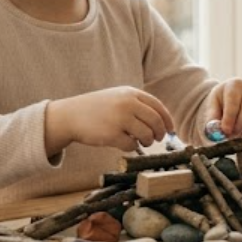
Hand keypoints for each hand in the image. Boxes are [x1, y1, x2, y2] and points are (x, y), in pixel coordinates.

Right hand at [45, 87, 174, 152]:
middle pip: (156, 122)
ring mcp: (119, 119)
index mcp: (131, 93)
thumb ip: (138, 104)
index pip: (158, 107)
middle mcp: (127, 104)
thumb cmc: (97, 108)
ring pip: (147, 135)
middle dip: (160, 133)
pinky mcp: (111, 134)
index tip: (170, 130)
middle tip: (157, 139)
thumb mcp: (118, 97)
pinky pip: (132, 145)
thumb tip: (162, 122)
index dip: (167, 120)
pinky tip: (125, 144)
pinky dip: (132, 147)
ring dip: (147, 141)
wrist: (71, 115)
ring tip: (141, 142)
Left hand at [205, 79, 241, 139]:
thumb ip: (213, 118)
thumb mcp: (213, 106)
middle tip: (231, 135)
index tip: (225, 130)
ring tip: (235, 131)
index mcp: (235, 84)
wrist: (235, 98)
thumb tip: (216, 133)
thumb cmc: (222, 102)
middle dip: (239, 125)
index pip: (233, 99)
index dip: (230, 116)